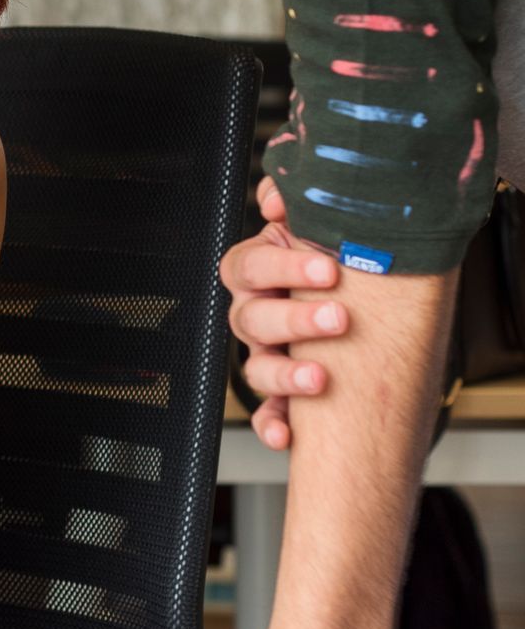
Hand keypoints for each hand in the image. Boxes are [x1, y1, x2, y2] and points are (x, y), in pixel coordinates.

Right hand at [221, 177, 343, 449]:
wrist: (380, 314)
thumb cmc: (347, 266)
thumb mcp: (326, 227)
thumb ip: (301, 201)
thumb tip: (278, 194)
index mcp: (263, 273)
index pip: (247, 266)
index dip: (282, 269)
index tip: (330, 270)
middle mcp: (260, 315)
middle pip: (248, 318)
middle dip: (294, 319)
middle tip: (338, 318)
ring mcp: (269, 356)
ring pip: (255, 367)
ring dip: (285, 374)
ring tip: (321, 377)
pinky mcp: (284, 396)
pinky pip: (265, 414)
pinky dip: (273, 425)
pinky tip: (288, 434)